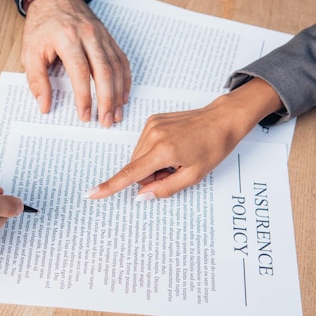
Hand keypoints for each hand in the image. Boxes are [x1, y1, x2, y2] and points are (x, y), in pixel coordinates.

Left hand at [22, 0, 131, 126]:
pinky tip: (123, 96)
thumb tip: (45, 106)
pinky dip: (124, 80)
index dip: (84, 97)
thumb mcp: (30, 52)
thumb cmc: (41, 26)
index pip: (80, 72)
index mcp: (67, 37)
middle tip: (107, 121)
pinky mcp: (108, 37)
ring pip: (116, 67)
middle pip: (104, 71)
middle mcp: (88, 35)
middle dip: (107, 100)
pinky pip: (121, 60)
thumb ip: (37, 80)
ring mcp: (101, 35)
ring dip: (118, 94)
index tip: (85, 115)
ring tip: (116, 114)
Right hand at [85, 78, 283, 199]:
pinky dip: (154, 153)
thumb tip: (142, 196)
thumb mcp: (194, 175)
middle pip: (136, 168)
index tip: (92, 193)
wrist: (222, 119)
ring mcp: (152, 125)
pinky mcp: (153, 120)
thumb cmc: (213, 147)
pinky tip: (173, 148)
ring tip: (176, 158)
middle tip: (174, 171)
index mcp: (164, 150)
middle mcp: (153, 135)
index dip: (110, 186)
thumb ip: (165, 188)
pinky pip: (144, 145)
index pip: (131, 173)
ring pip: (139, 157)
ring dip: (152, 164)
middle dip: (150, 176)